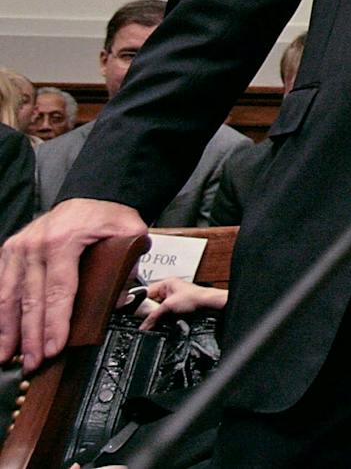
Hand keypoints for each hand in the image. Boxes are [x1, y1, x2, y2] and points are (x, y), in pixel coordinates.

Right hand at [0, 198, 147, 369]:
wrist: (92, 194)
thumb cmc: (108, 216)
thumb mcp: (130, 234)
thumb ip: (128, 266)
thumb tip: (119, 301)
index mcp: (64, 242)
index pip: (58, 291)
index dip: (55, 324)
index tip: (54, 348)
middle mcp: (36, 245)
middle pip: (30, 299)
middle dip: (31, 336)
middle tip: (32, 363)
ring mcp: (19, 248)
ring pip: (8, 296)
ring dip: (7, 330)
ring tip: (7, 356)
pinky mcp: (10, 252)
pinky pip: (1, 286)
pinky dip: (0, 312)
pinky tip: (1, 332)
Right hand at [136, 277, 227, 327]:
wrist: (208, 305)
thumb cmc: (195, 298)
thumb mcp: (169, 306)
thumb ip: (153, 316)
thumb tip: (143, 326)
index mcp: (165, 283)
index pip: (146, 292)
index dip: (139, 302)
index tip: (133, 312)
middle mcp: (169, 289)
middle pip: (151, 301)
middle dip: (148, 310)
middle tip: (145, 318)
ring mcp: (173, 298)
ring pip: (157, 308)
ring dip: (156, 315)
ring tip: (154, 319)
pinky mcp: (177, 306)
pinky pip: (164, 312)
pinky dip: (162, 317)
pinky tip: (161, 321)